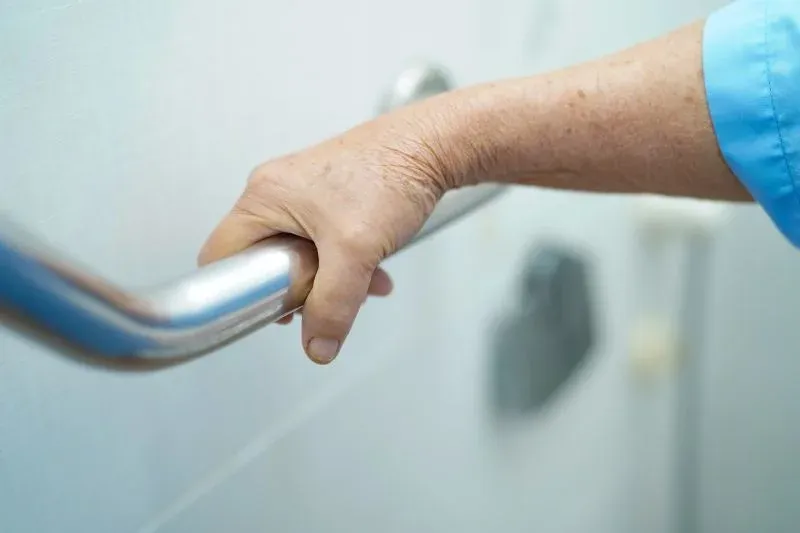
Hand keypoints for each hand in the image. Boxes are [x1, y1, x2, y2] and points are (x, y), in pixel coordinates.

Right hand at [198, 104, 467, 363]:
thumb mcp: (355, 253)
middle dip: (297, 289)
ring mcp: (303, 192)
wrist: (432, 145)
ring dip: (330, 279)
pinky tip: (376, 272)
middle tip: (322, 301)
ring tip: (363, 287)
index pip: (222, 256)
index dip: (238, 291)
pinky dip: (346, 262)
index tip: (270, 311)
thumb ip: (333, 306)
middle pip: (264, 260)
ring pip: (299, 254)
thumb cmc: (389, 176)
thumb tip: (317, 347)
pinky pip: (323, 242)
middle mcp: (276, 191)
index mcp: (263, 196)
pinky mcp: (329, 196)